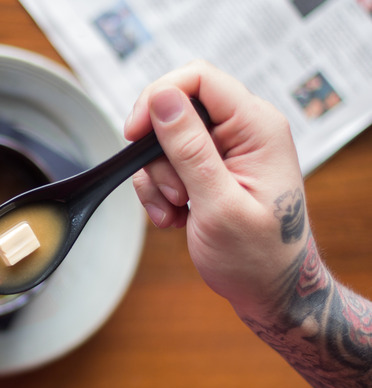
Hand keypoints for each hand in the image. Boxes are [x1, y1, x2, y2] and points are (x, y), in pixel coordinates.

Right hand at [126, 60, 306, 315]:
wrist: (268, 292)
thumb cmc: (257, 257)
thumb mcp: (219, 204)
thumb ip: (189, 149)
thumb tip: (161, 97)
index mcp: (257, 127)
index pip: (199, 78)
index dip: (159, 97)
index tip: (134, 134)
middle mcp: (242, 130)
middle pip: (174, 109)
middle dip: (157, 154)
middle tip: (173, 192)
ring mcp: (224, 150)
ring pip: (163, 142)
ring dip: (157, 181)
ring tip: (178, 213)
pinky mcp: (207, 168)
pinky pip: (164, 165)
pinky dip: (159, 193)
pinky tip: (176, 218)